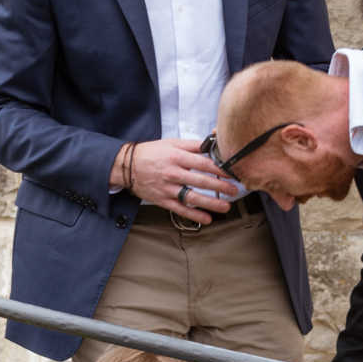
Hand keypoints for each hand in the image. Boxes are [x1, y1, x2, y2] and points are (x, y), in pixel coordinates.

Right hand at [117, 137, 242, 221]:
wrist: (127, 166)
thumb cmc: (152, 153)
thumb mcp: (172, 143)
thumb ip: (194, 145)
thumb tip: (214, 142)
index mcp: (177, 157)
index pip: (204, 163)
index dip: (221, 169)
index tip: (233, 173)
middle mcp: (173, 173)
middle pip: (201, 181)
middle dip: (221, 186)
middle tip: (234, 190)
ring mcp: (168, 188)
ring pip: (193, 197)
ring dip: (211, 203)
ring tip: (226, 206)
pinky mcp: (163, 200)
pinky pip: (180, 209)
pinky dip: (194, 215)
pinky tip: (207, 219)